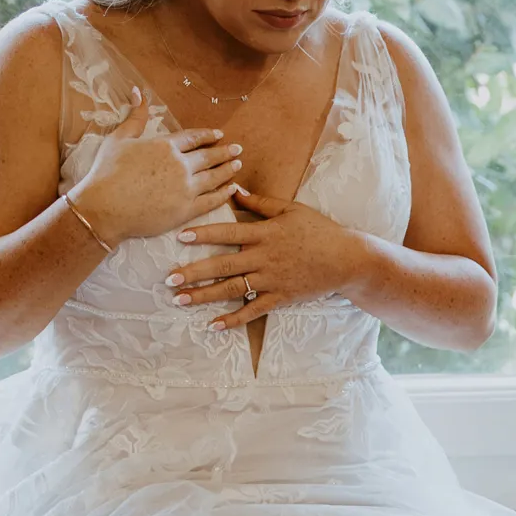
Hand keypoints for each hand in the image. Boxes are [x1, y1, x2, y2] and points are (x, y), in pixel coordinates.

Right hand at [70, 88, 241, 243]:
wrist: (105, 207)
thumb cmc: (107, 172)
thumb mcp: (119, 138)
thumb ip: (134, 117)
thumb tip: (138, 92)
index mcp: (165, 146)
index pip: (193, 138)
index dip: (207, 136)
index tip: (219, 134)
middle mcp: (180, 165)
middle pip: (208, 156)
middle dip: (224, 152)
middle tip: (237, 148)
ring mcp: (186, 188)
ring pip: (214, 177)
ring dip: (228, 170)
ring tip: (238, 164)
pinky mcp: (186, 210)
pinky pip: (212, 201)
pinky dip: (224, 194)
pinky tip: (232, 189)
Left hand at [166, 187, 369, 325]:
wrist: (347, 259)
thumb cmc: (320, 231)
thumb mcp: (291, 209)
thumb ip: (260, 203)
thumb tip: (233, 189)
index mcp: (265, 234)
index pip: (228, 233)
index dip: (204, 234)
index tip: (180, 236)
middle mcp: (264, 258)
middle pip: (224, 266)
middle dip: (194, 272)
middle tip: (168, 278)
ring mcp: (272, 280)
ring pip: (232, 289)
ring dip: (204, 296)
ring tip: (180, 299)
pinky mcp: (280, 298)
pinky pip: (253, 311)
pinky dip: (233, 320)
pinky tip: (212, 325)